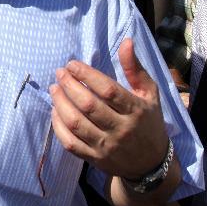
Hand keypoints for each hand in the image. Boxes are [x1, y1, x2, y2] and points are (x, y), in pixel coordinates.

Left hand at [50, 38, 168, 179]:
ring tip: (54, 89)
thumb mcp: (149, 94)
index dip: (87, 75)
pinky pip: (71, 143)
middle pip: (88, 106)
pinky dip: (58, 126)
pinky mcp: (95, 159)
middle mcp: (121, 130)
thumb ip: (135, 69)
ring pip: (76, 124)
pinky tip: (55, 110)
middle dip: (69, 86)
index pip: (108, 90)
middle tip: (59, 73)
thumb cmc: (148, 122)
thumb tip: (126, 41)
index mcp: (136, 111)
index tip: (72, 64)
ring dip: (60, 103)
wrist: (151, 164)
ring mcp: (107, 147)